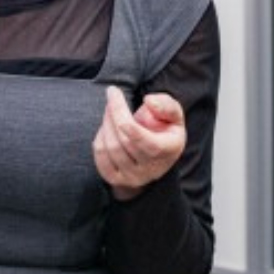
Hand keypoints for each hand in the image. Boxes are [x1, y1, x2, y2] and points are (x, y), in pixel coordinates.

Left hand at [92, 86, 185, 200]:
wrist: (156, 158)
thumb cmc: (165, 131)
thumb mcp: (174, 116)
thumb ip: (166, 106)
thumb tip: (148, 101)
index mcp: (167, 152)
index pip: (144, 140)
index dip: (124, 117)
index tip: (113, 93)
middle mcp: (150, 170)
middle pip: (123, 141)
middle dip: (113, 113)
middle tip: (112, 95)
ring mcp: (132, 177)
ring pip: (109, 147)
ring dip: (106, 123)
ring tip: (111, 110)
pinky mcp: (115, 179)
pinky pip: (100, 155)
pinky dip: (100, 137)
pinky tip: (107, 128)